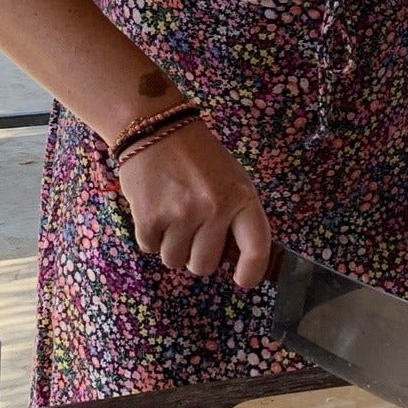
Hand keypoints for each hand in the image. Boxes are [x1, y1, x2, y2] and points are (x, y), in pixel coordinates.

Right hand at [116, 121, 271, 288]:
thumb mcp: (232, 179)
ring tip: (172, 215)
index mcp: (241, 197)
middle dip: (197, 256)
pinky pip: (150, 249)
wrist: (157, 127)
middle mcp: (214, 209)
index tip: (242, 280)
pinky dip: (150, 236)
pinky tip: (155, 209)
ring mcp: (181, 215)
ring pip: (175, 261)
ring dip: (172, 246)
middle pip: (205, 266)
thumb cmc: (200, 156)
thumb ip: (237, 215)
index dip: (252, 271)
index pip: (257, 247)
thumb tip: (235, 258)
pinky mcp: (149, 218)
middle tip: (193, 231)